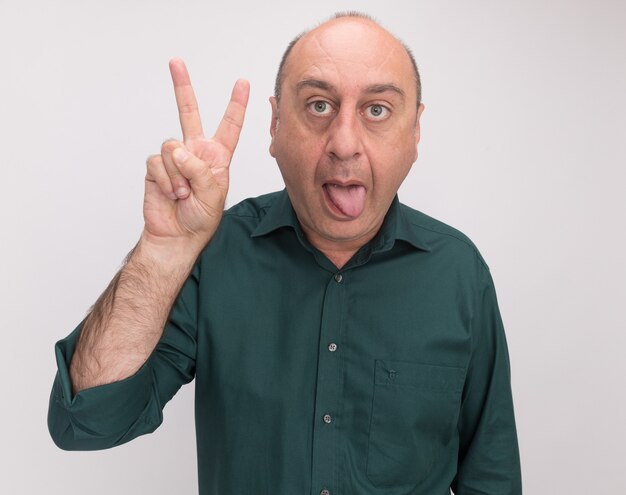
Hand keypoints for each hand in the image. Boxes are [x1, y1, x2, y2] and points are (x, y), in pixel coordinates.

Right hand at [143, 59, 249, 250]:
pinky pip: (157, 162)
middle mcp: (195, 152)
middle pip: (188, 113)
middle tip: (176, 62)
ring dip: (178, 174)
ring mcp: (174, 158)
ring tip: (183, 193)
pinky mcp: (156, 166)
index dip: (236, 105)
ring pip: (171, 146)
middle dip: (182, 87)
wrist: (176, 236)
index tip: (243, 83)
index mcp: (217, 157)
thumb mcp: (214, 195)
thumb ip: (200, 170)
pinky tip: (170, 194)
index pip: (229, 126)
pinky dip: (165, 180)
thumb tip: (177, 150)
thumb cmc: (201, 219)